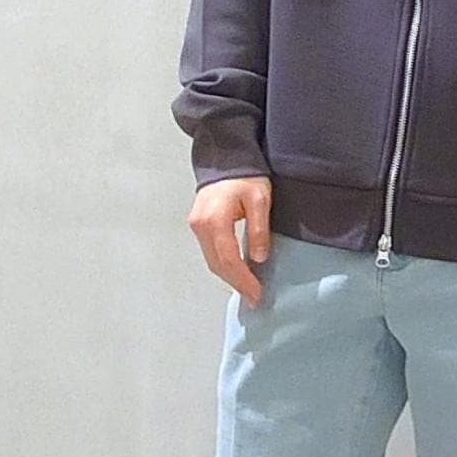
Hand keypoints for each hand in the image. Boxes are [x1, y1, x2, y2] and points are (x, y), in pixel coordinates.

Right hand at [189, 175, 272, 306]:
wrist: (224, 157)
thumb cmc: (244, 175)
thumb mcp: (259, 199)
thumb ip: (258, 229)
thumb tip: (258, 258)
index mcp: (214, 220)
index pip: (228, 259)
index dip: (243, 280)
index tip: (256, 294)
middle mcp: (200, 226)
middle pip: (217, 265)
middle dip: (236, 284)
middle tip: (254, 299)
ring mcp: (196, 227)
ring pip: (212, 261)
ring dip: (229, 277)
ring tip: (248, 290)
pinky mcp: (198, 226)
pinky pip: (210, 253)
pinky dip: (224, 266)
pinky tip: (237, 273)